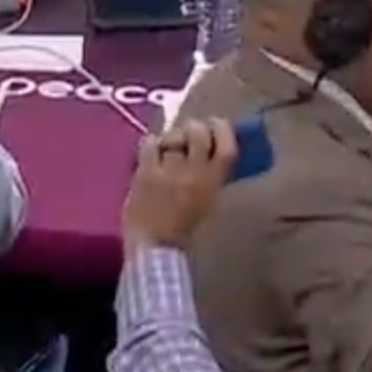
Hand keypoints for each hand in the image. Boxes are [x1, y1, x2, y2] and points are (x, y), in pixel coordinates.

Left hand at [122, 118, 237, 248]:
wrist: (156, 247)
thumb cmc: (185, 229)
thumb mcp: (209, 202)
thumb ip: (212, 177)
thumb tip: (211, 149)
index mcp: (213, 184)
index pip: (226, 146)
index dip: (223, 129)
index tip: (217, 124)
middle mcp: (193, 174)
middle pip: (198, 133)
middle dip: (195, 128)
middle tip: (189, 133)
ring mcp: (168, 172)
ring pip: (173, 136)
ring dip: (172, 136)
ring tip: (169, 144)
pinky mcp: (145, 173)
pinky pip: (150, 144)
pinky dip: (152, 143)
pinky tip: (153, 151)